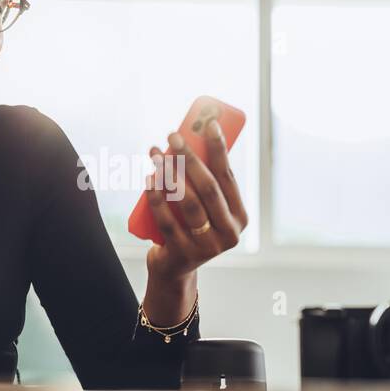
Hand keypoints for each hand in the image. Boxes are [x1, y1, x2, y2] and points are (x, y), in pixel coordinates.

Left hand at [141, 120, 248, 319]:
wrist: (175, 267)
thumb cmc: (190, 226)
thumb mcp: (205, 207)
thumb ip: (205, 181)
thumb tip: (191, 135)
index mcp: (240, 217)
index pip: (228, 177)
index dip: (218, 148)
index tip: (208, 123)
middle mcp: (228, 234)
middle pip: (208, 188)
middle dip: (190, 157)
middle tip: (173, 134)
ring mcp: (206, 246)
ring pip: (188, 203)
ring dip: (170, 173)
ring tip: (156, 153)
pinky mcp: (183, 254)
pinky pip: (167, 220)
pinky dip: (156, 197)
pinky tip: (149, 178)